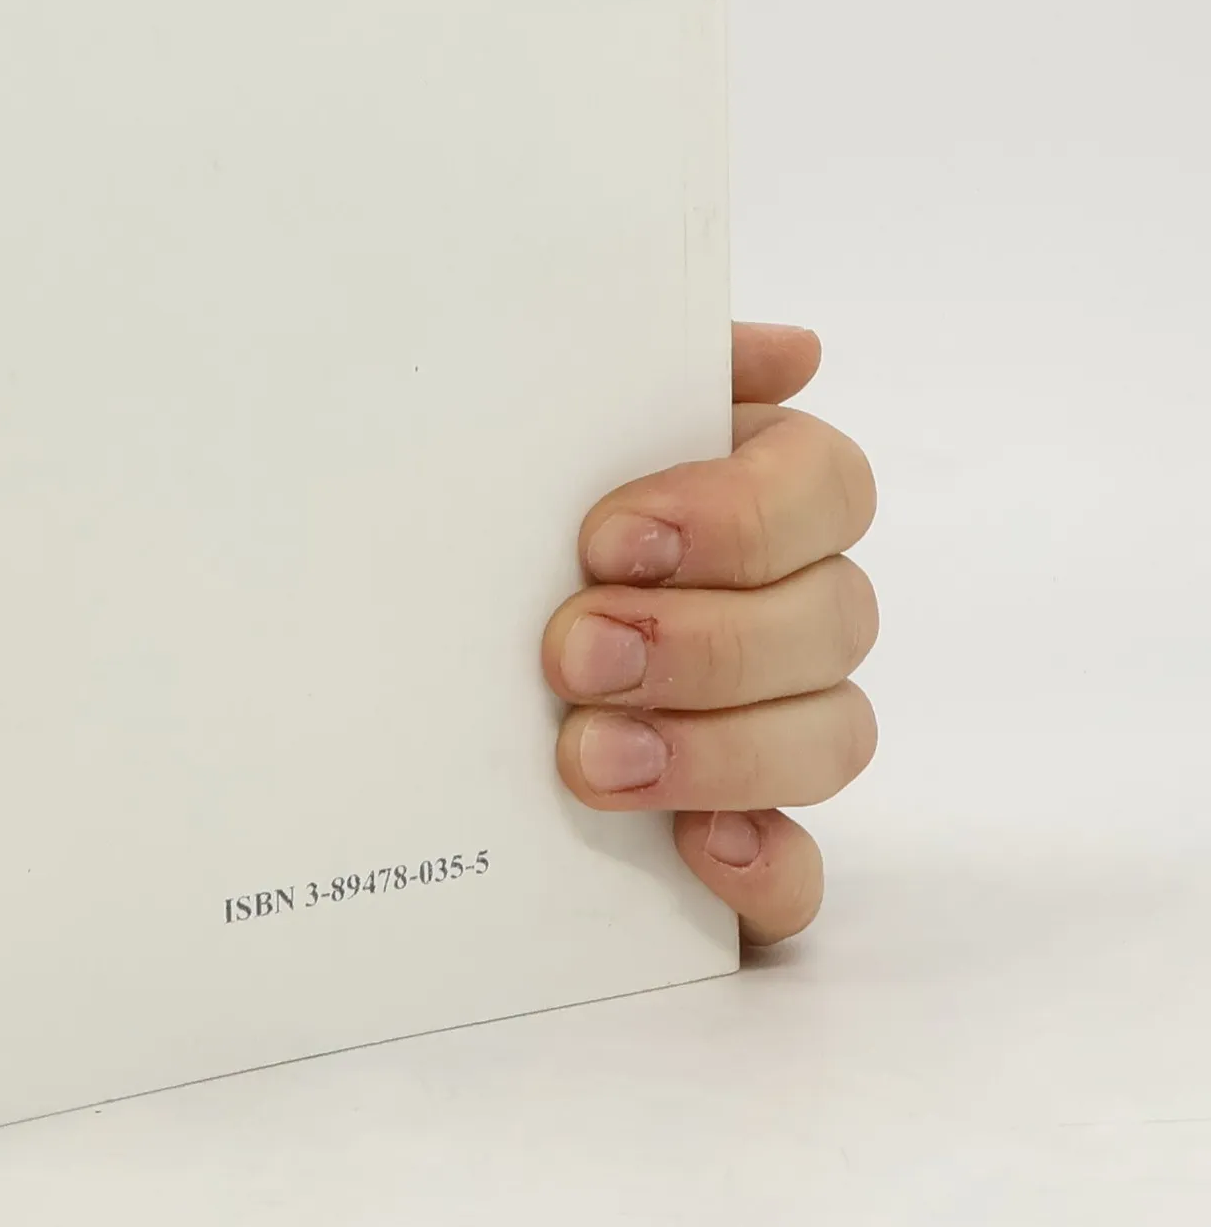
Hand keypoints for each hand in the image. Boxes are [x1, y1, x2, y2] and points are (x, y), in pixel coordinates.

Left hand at [541, 322, 877, 945]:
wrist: (394, 644)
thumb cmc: (502, 514)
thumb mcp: (550, 424)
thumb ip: (649, 370)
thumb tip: (794, 352)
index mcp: (759, 494)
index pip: (827, 489)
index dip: (737, 517)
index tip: (606, 540)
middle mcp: (788, 609)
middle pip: (833, 621)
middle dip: (703, 642)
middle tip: (571, 654)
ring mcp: (775, 729)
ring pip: (831, 740)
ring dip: (717, 751)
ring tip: (588, 754)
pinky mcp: (739, 836)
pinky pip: (801, 874)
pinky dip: (764, 870)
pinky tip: (697, 852)